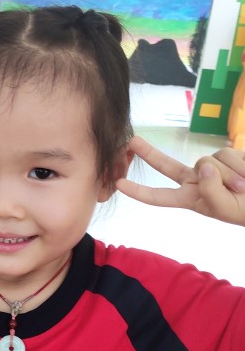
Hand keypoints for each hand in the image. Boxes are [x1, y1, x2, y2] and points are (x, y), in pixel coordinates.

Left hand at [117, 135, 244, 225]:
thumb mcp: (226, 209)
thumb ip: (210, 190)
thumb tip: (203, 165)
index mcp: (192, 198)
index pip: (161, 196)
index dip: (140, 191)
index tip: (118, 184)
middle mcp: (198, 180)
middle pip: (168, 165)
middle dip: (150, 153)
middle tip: (132, 141)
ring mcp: (213, 167)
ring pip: (209, 160)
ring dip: (230, 174)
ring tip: (244, 186)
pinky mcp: (229, 155)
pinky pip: (228, 153)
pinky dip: (241, 165)